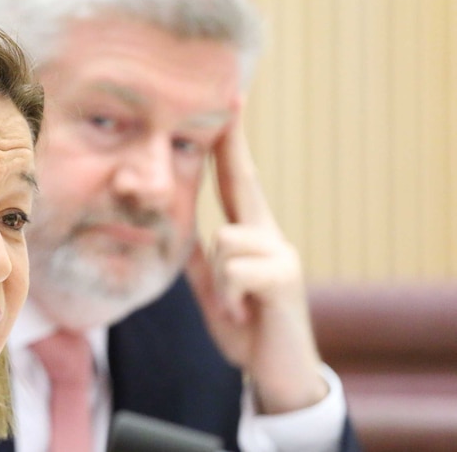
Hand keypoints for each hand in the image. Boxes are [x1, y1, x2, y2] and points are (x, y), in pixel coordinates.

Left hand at [185, 117, 327, 413]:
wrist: (276, 370)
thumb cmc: (246, 325)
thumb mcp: (215, 288)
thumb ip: (203, 259)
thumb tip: (183, 231)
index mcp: (252, 234)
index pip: (237, 179)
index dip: (231, 142)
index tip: (231, 100)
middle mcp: (271, 234)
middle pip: (242, 182)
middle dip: (234, 142)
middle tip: (231, 97)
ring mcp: (281, 253)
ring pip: (225, 240)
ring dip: (219, 282)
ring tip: (235, 306)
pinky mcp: (284, 277)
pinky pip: (235, 270)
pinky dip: (228, 297)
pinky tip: (243, 314)